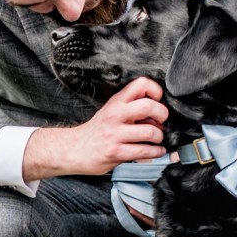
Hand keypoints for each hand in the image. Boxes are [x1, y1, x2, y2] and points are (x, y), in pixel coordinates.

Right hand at [23, 78, 167, 179]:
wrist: (74, 149)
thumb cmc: (97, 131)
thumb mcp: (111, 111)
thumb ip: (130, 107)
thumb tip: (158, 110)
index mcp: (116, 102)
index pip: (141, 84)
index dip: (156, 91)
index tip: (158, 102)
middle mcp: (115, 115)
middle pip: (149, 106)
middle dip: (162, 115)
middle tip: (161, 122)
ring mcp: (115, 134)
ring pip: (150, 132)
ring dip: (159, 138)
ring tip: (156, 140)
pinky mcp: (116, 152)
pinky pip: (144, 151)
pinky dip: (156, 152)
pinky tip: (155, 151)